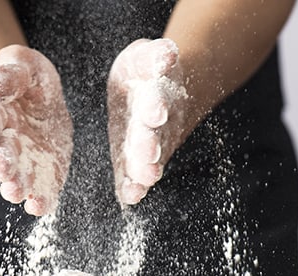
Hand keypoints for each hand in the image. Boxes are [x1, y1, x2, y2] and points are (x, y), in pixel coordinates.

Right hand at [0, 45, 72, 215]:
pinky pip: (40, 190)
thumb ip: (9, 72)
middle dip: (0, 163)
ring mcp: (22, 161)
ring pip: (15, 176)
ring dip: (14, 185)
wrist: (40, 102)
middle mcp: (2, 142)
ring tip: (16, 192)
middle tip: (2, 170)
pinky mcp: (42, 176)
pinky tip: (38, 206)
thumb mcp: (22, 63)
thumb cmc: (27, 79)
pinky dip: (39, 200)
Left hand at [108, 38, 188, 204]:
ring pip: (149, 161)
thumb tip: (167, 56)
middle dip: (149, 145)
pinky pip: (133, 176)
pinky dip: (132, 187)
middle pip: (154, 135)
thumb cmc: (145, 74)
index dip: (156, 107)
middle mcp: (156, 126)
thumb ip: (158, 55)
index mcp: (156, 96)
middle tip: (147, 153)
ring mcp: (148, 146)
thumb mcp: (149, 56)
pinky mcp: (134, 161)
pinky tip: (129, 197)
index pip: (157, 101)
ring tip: (143, 180)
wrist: (160, 93)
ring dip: (145, 170)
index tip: (156, 114)